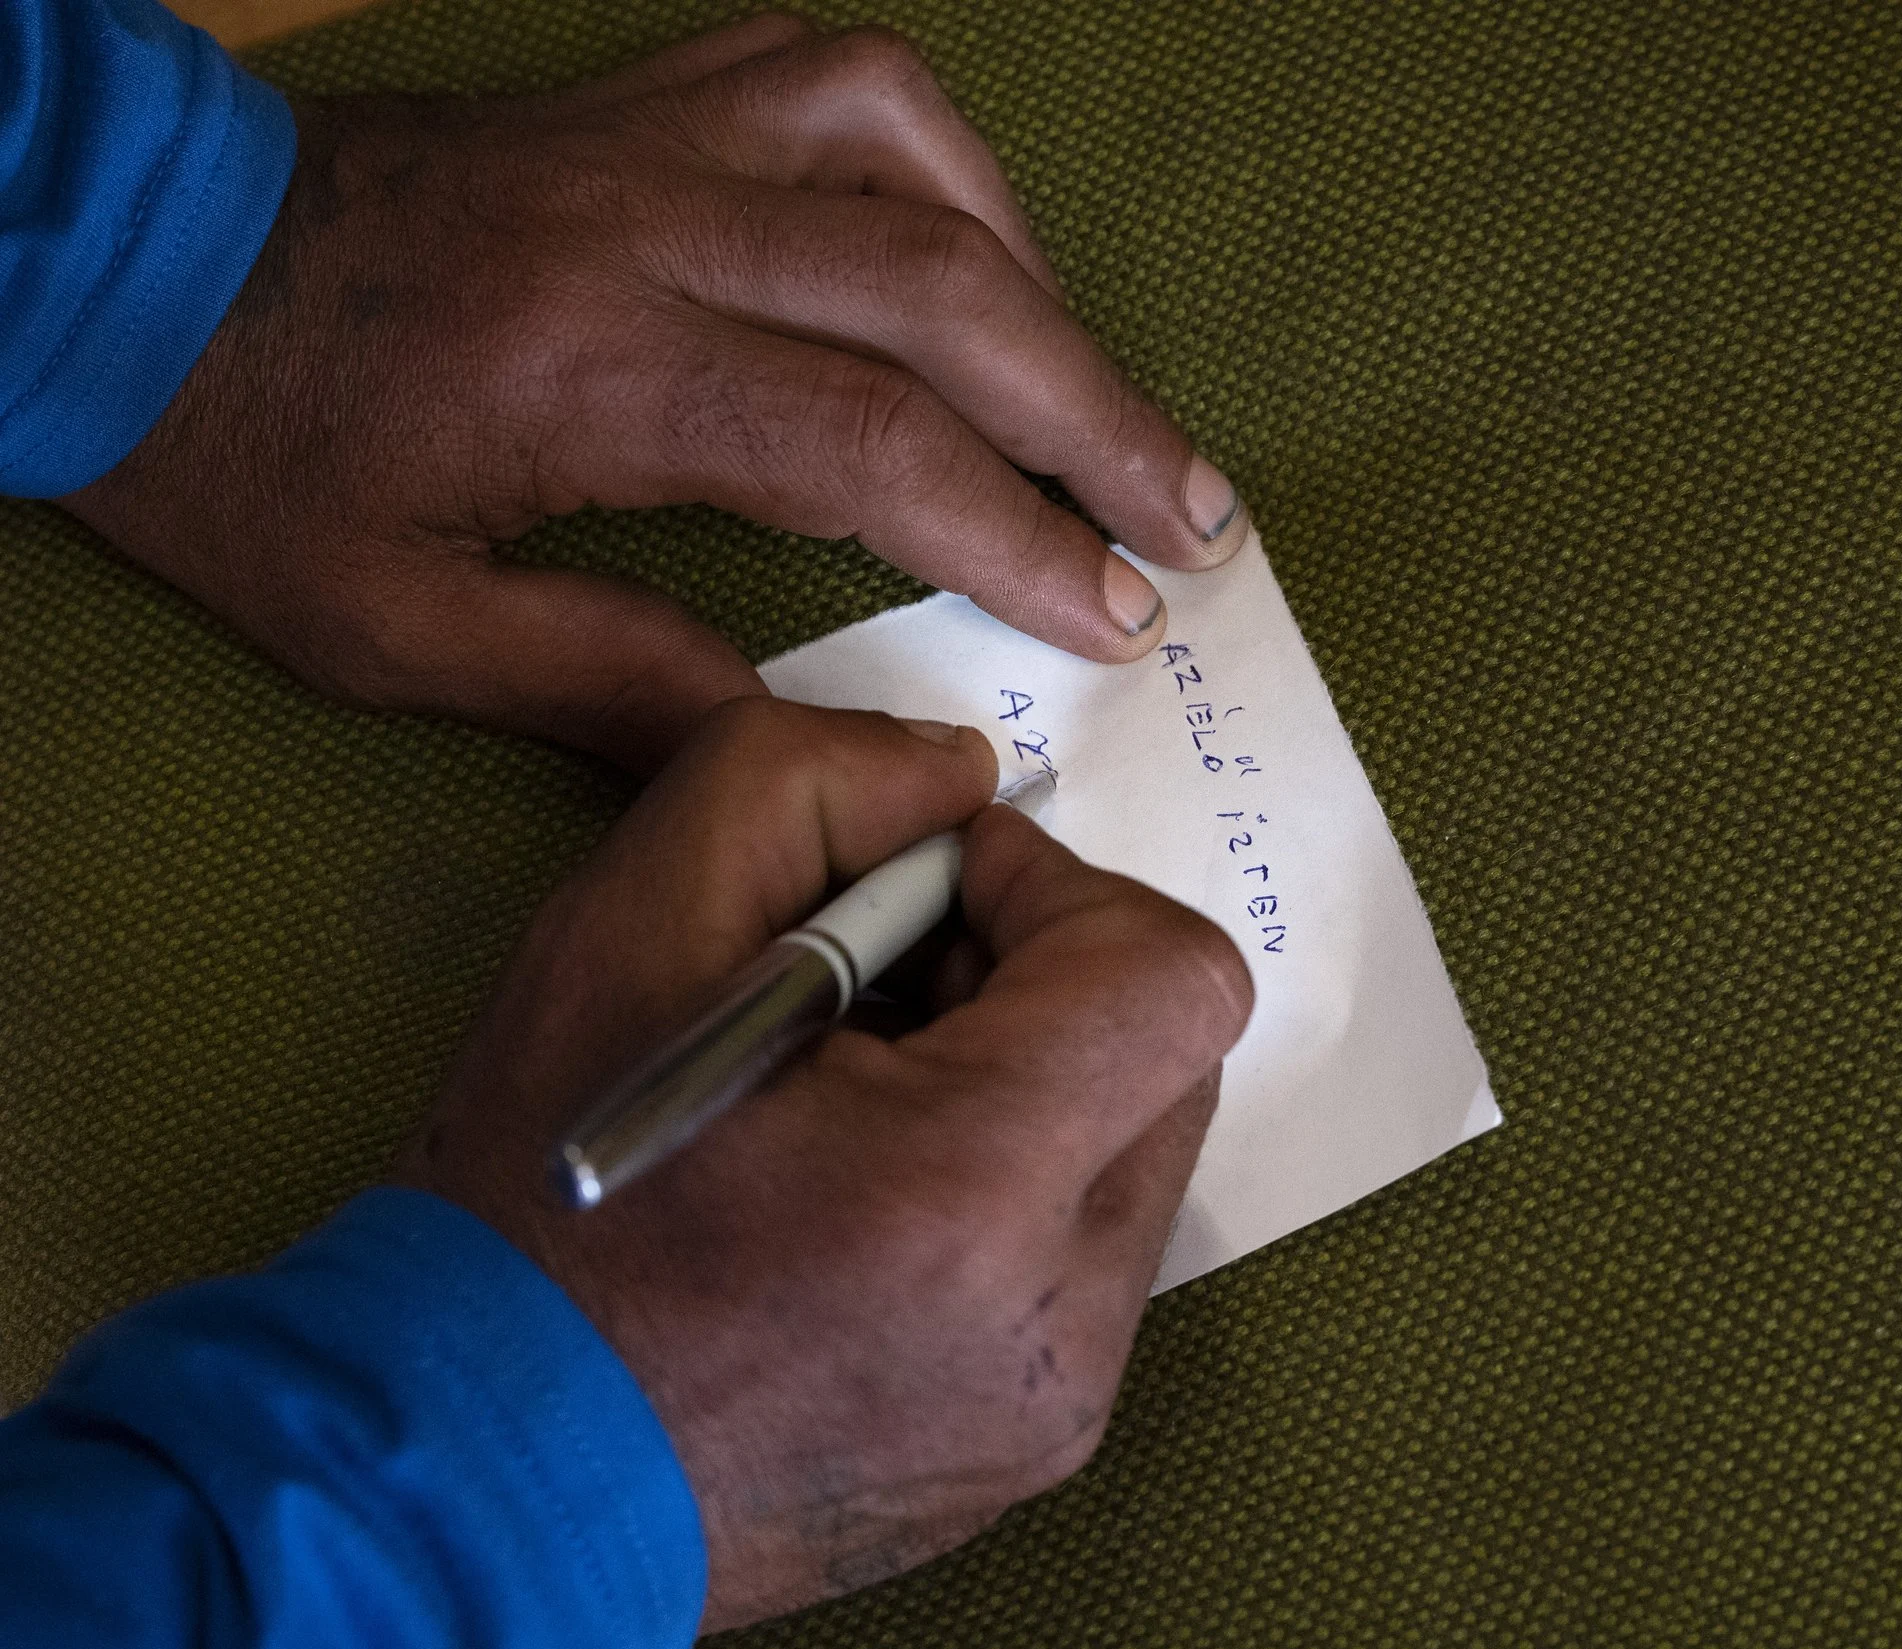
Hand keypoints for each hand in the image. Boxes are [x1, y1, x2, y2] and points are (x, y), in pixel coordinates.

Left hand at [62, 16, 1250, 772]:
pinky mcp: (634, 92)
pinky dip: (948, 161)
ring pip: (908, 148)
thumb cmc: (241, 458)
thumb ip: (602, 681)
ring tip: (1103, 397)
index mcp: (584, 366)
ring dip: (1039, 278)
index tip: (1114, 616)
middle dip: (1098, 416)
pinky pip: (838, 74)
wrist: (114, 263)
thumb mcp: (387, 627)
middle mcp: (640, 221)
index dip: (1017, 535)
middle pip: (938, 288)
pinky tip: (986, 245)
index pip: (866, 442)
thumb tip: (793, 733)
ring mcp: (643, 130)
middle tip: (1199, 519)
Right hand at [396, 698, 1252, 1629]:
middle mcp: (1052, 1321)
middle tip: (874, 998)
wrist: (467, 1484)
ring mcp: (1056, 1403)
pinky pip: (1083, 1262)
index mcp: (967, 1191)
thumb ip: (802, 783)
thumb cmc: (534, 1212)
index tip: (934, 898)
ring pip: (1130, 1158)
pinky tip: (861, 1208)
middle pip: (1169, 1060)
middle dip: (1044, 984)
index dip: (1063, 894)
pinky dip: (1008, 1196)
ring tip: (853, 1110)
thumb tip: (959, 775)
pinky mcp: (1032, 1448)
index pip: (1173, 978)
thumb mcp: (625, 931)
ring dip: (1027, 1088)